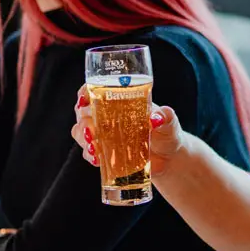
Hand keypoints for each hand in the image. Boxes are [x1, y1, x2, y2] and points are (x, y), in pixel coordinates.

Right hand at [72, 86, 187, 178]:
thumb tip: (156, 117)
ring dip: (83, 139)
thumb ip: (164, 117)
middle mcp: (107, 116)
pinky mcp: (104, 152)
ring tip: (94, 148)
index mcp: (120, 101)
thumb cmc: (166, 133)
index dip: (85, 93)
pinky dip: (89, 155)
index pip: (95, 91)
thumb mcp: (169, 122)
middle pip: (84, 113)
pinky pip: (88, 152)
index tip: (84, 100)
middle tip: (91, 131)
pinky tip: (98, 159)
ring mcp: (103, 135)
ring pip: (81, 132)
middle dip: (83, 122)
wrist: (168, 158)